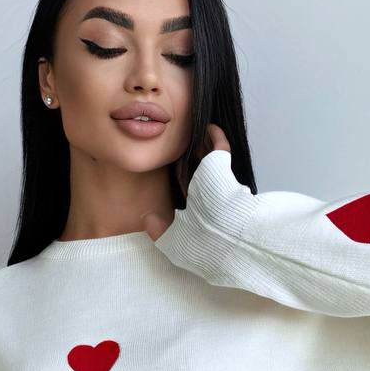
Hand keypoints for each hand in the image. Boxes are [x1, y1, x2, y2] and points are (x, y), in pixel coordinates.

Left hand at [142, 123, 230, 240]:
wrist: (219, 238)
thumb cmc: (198, 244)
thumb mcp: (171, 240)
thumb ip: (159, 229)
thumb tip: (147, 219)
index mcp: (197, 207)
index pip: (186, 186)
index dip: (179, 176)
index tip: (168, 167)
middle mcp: (207, 190)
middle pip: (196, 167)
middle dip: (187, 155)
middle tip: (175, 142)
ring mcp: (216, 177)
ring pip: (207, 154)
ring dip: (199, 143)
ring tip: (187, 130)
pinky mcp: (222, 165)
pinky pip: (220, 145)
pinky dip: (215, 134)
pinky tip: (207, 126)